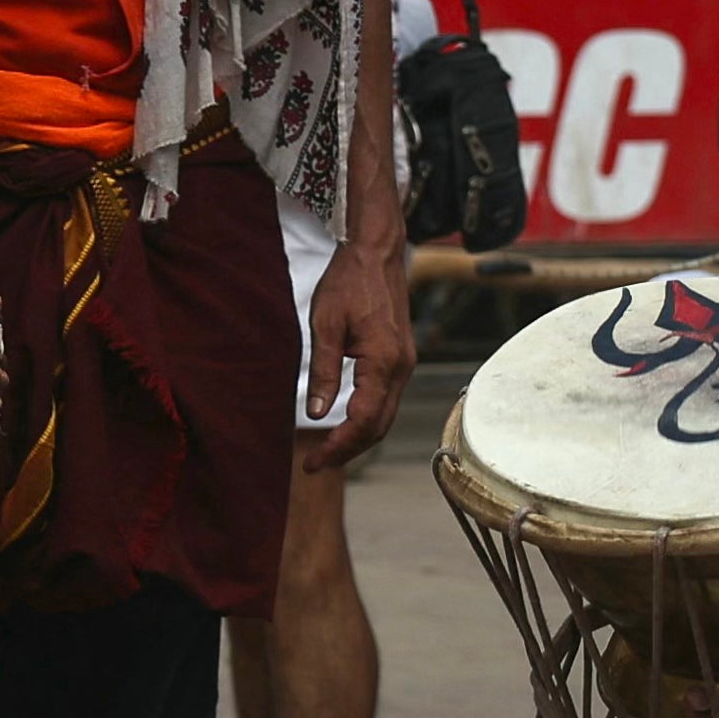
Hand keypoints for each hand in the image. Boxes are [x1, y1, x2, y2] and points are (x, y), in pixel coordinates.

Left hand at [294, 237, 416, 478]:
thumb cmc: (348, 282)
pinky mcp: (401, 357)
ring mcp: (405, 363)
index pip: (363, 421)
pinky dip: (368, 418)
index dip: (339, 446)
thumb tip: (318, 414)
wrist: (376, 253)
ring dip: (359, 437)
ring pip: (386, 415)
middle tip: (316, 464)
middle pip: (379, 427)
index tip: (313, 462)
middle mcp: (401, 368)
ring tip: (328, 450)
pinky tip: (346, 421)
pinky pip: (387, 398)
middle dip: (348, 450)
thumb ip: (324, 371)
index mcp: (383, 362)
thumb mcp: (325, 325)